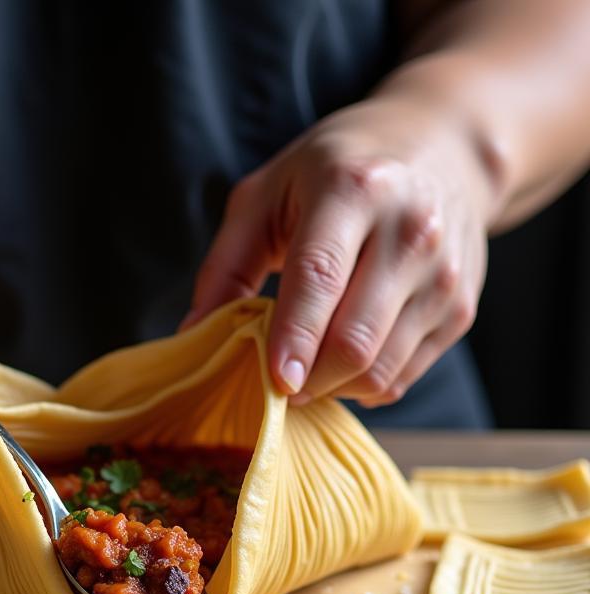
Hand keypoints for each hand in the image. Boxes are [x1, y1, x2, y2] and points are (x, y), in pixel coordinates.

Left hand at [186, 96, 494, 406]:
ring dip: (332, 388)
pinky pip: (403, 377)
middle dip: (307, 379)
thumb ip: (224, 264)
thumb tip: (192, 332)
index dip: (293, 337)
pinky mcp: (461, 307)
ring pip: (380, 370)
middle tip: (277, 381)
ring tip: (308, 368)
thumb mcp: (266, 194)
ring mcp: (444, 273)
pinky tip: (345, 360)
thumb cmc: (336, 172)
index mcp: (353, 189)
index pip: (319, 277)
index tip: (274, 382)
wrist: (444, 147)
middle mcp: (410, 229)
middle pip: (353, 340)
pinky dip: (364, 385)